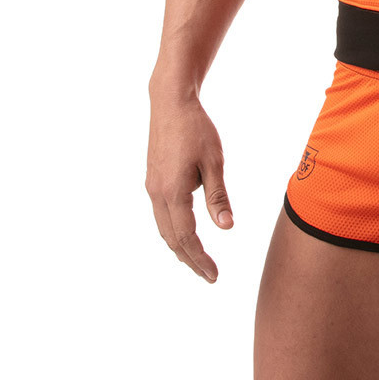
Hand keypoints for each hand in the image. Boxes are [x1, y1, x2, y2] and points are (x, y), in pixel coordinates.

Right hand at [146, 92, 232, 282]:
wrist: (170, 103)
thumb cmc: (196, 129)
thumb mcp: (214, 161)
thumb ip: (218, 196)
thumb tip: (226, 227)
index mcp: (172, 192)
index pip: (186, 237)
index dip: (200, 259)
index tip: (214, 275)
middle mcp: (157, 193)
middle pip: (172, 239)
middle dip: (190, 260)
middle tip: (209, 276)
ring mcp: (152, 187)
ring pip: (164, 228)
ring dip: (180, 247)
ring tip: (197, 262)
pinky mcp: (153, 180)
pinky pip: (161, 215)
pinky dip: (173, 231)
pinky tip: (185, 234)